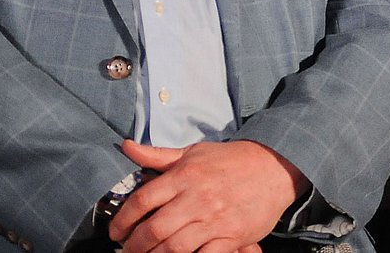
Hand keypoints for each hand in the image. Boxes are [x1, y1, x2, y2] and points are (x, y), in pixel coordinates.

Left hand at [109, 138, 306, 252]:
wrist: (273, 167)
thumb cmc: (230, 160)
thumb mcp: (193, 152)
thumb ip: (158, 155)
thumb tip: (126, 147)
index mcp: (184, 176)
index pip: (143, 200)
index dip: (123, 219)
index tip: (115, 231)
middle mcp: (196, 198)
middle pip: (153, 229)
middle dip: (134, 245)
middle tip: (127, 249)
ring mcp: (214, 220)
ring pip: (173, 248)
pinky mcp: (231, 238)